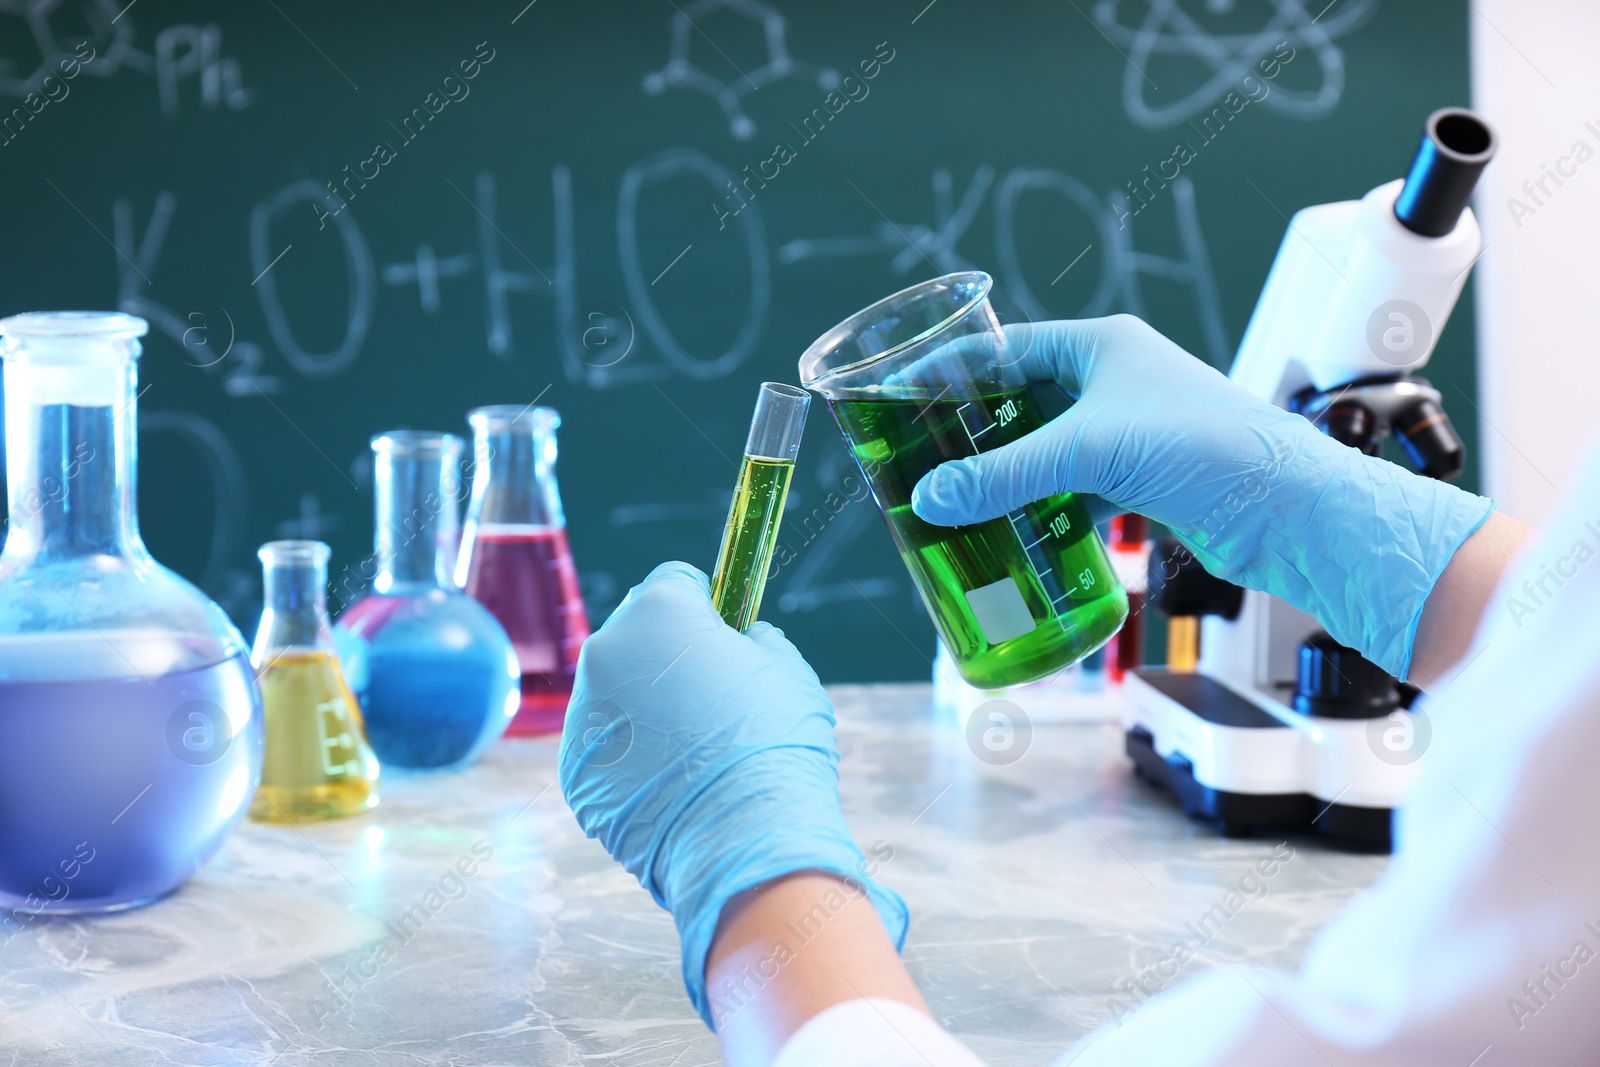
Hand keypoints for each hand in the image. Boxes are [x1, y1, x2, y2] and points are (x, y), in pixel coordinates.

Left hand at [558, 562, 907, 1026]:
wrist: (744, 835)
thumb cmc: (774, 741)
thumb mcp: (786, 667)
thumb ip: (753, 639)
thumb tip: (740, 640)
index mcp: (657, 610)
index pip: (676, 580)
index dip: (707, 605)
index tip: (725, 634)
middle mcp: (605, 650)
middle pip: (638, 634)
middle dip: (669, 656)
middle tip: (715, 698)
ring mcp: (583, 712)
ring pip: (617, 693)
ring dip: (647, 708)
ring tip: (696, 752)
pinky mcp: (574, 768)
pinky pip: (605, 747)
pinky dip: (631, 758)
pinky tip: (672, 783)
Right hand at [909, 315, 1492, 678]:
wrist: (1289, 509)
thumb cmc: (1204, 450)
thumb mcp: (1090, 452)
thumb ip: (1004, 476)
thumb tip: (928, 501)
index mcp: (1101, 345)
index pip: (1002, 350)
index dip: (946, 372)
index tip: (895, 396)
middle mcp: (1113, 380)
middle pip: (1017, 403)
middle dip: (967, 435)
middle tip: (915, 463)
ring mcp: (1128, 431)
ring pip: (1043, 451)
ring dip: (1002, 478)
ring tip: (951, 505)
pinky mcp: (1141, 479)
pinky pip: (1070, 490)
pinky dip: (1039, 510)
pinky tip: (1010, 537)